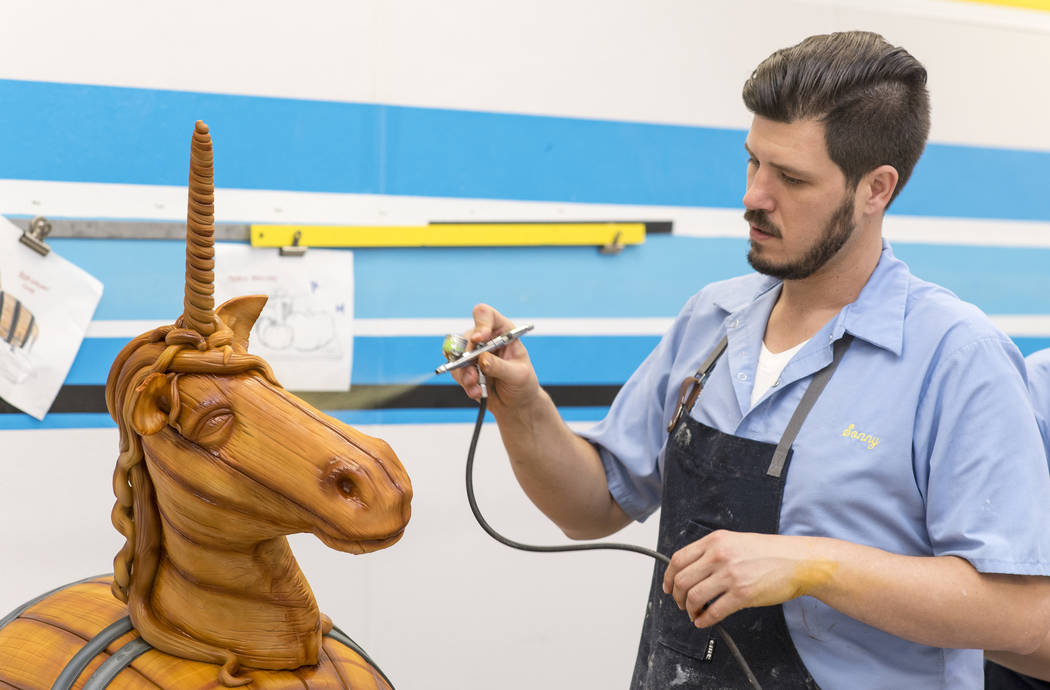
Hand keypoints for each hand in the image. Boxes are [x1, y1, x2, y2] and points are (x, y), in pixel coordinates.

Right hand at [451, 304, 539, 410]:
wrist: (516, 405)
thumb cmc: (523, 384)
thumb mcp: (518, 375)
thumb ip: (500, 366)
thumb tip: (482, 359)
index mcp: (503, 332)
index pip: (486, 315)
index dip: (481, 324)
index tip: (480, 338)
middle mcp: (486, 340)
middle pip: (467, 337)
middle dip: (468, 355)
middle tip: (473, 371)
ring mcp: (474, 355)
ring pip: (457, 356)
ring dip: (464, 372)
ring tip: (475, 385)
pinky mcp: (466, 370)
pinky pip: (456, 372)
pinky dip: (465, 383)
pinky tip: (477, 391)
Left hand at [662, 530, 835, 628]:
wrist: (798, 561)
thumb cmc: (770, 552)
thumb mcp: (735, 541)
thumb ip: (713, 551)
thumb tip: (692, 570)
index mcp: (715, 541)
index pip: (678, 559)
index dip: (668, 577)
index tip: (667, 587)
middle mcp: (719, 556)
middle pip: (682, 580)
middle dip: (677, 596)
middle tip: (680, 604)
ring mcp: (730, 575)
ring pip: (694, 597)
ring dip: (690, 609)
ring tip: (694, 614)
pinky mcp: (742, 594)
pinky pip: (714, 611)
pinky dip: (704, 620)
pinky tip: (704, 621)